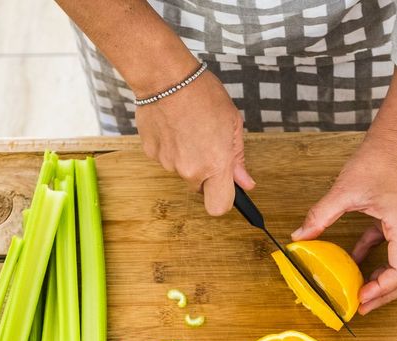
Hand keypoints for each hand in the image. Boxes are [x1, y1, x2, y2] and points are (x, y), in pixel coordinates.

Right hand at [136, 70, 254, 215]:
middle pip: (200, 188)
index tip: (228, 188)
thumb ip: (238, 158)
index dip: (225, 199)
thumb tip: (245, 182)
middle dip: (206, 173)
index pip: (219, 207)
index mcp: (215, 164)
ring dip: (187, 157)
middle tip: (207, 143)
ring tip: (189, 128)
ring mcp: (168, 163)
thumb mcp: (232, 123)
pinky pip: (166, 158)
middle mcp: (190, 169)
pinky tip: (174, 126)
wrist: (165, 77)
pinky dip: (171, 147)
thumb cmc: (202, 94)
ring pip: (182, 171)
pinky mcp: (151, 154)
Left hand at [292, 131, 396, 314]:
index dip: (383, 289)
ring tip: (361, 294)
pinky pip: (393, 249)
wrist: (394, 141)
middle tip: (362, 307)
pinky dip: (377, 259)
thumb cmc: (378, 160)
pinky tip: (356, 262)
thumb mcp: (345, 190)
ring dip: (384, 281)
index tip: (362, 298)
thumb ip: (321, 215)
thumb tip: (299, 236)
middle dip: (386, 294)